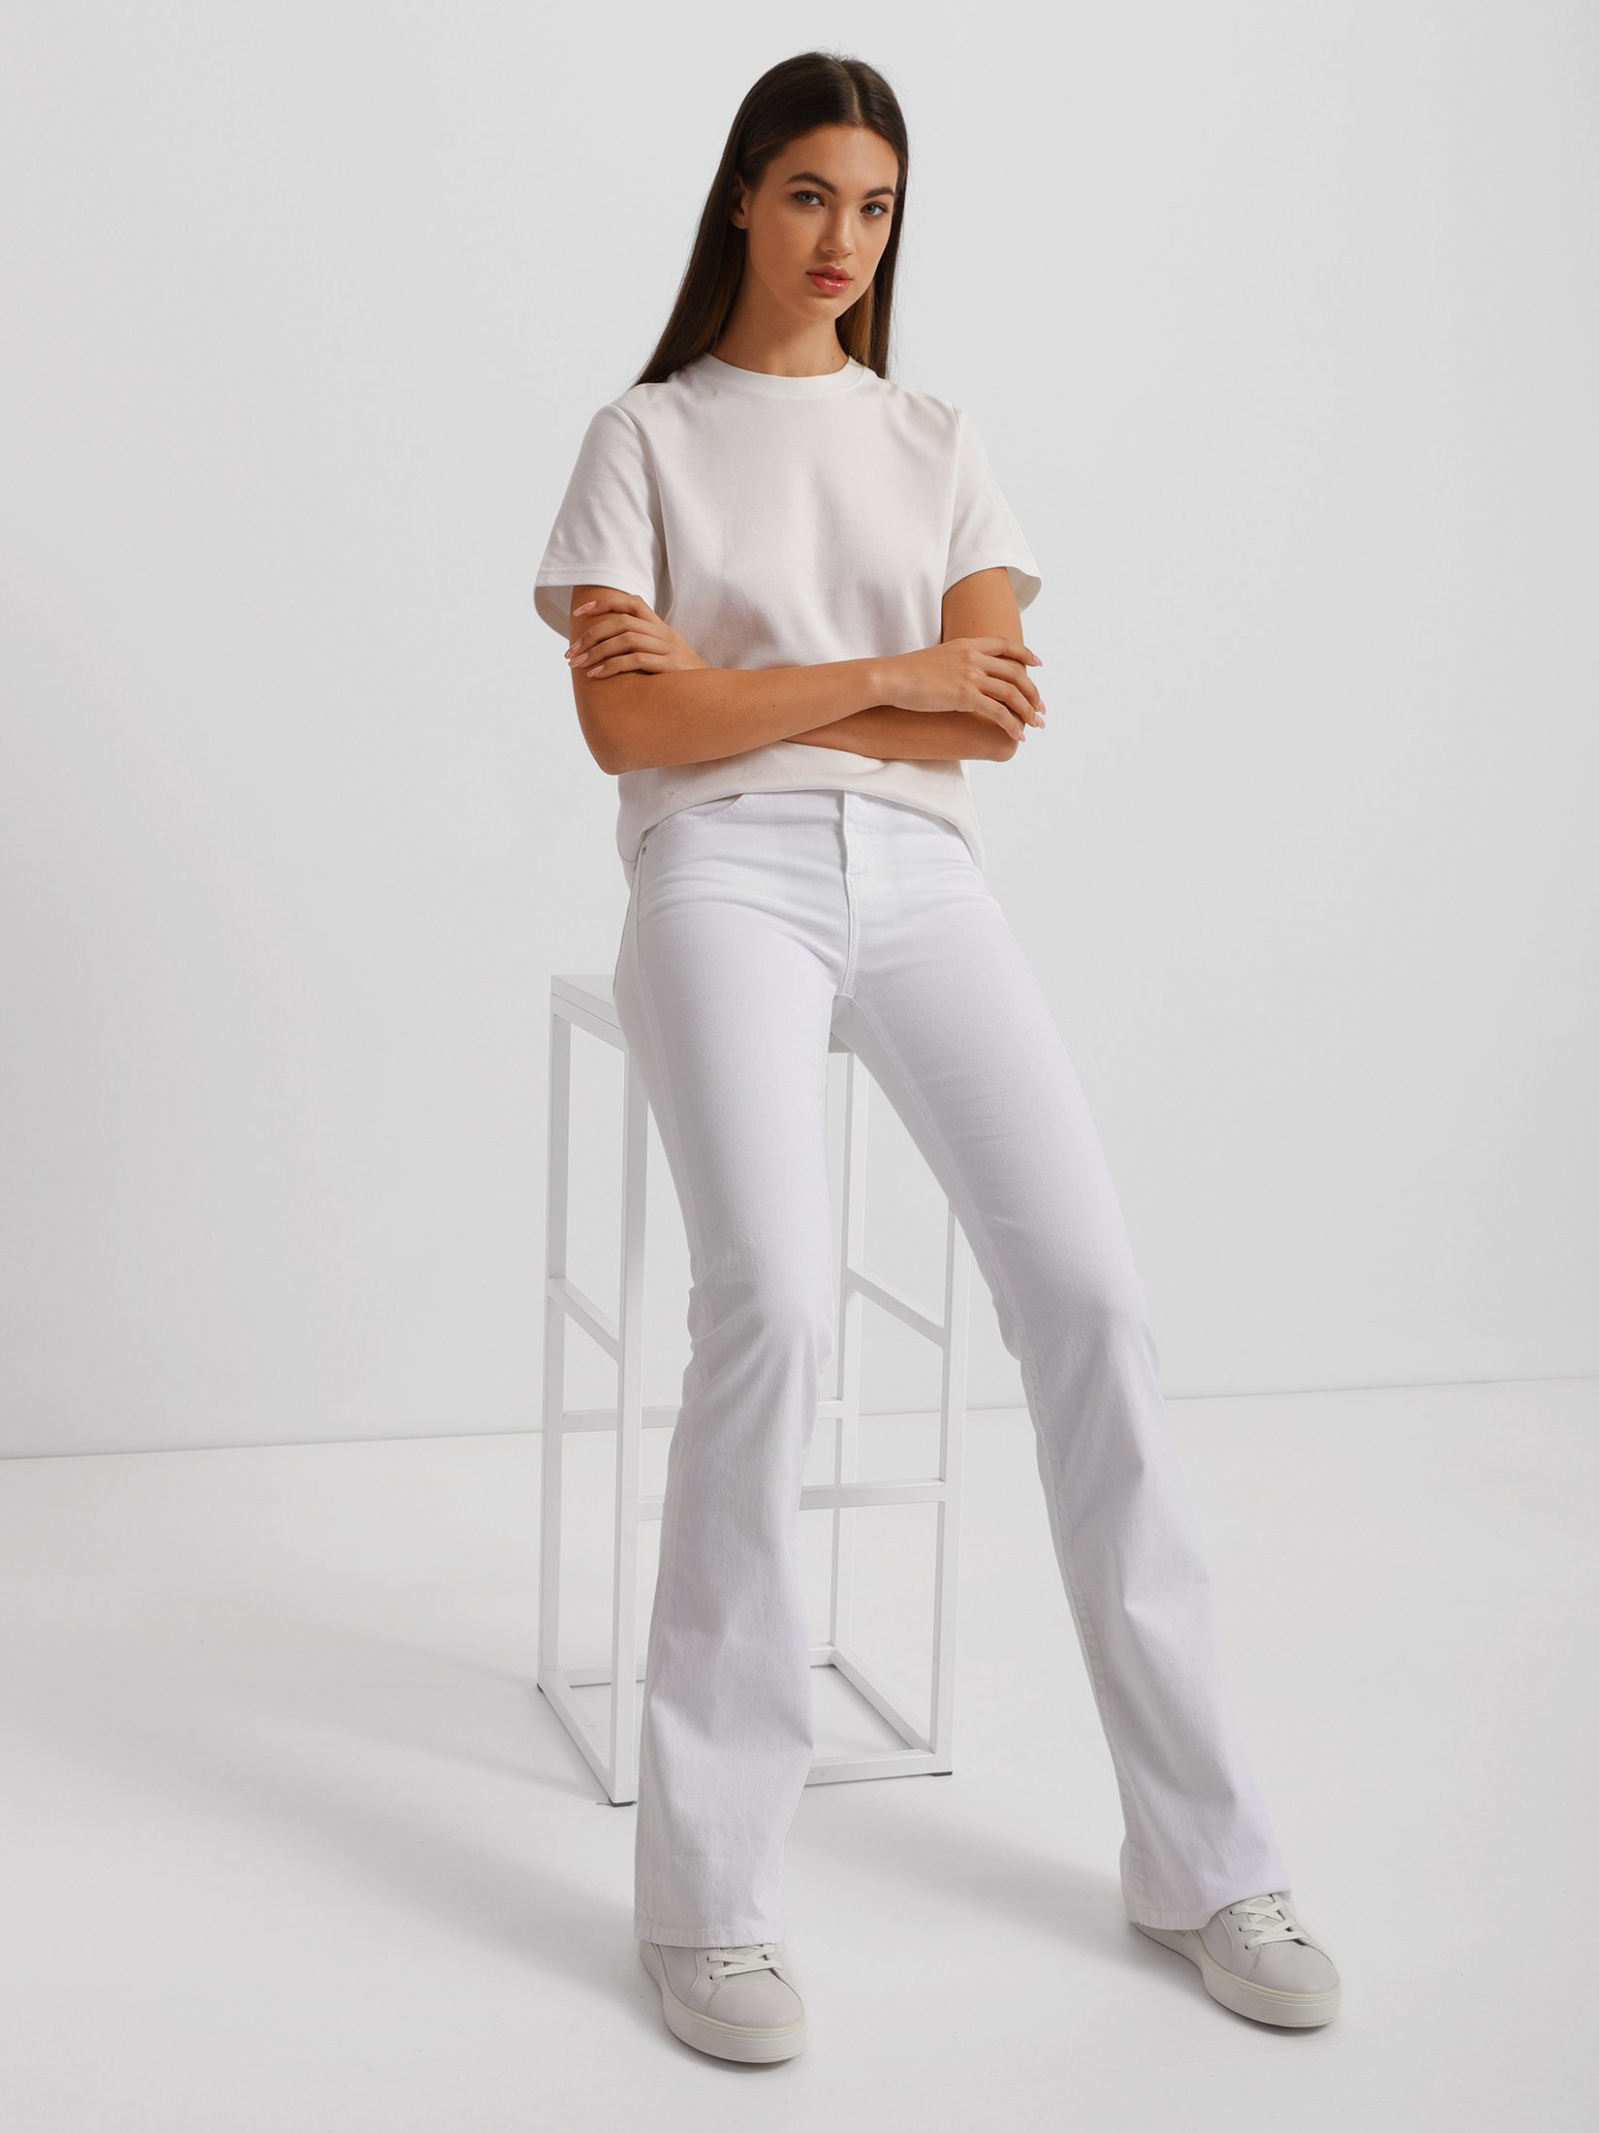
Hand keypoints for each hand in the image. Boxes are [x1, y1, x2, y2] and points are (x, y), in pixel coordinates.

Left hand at [565, 592, 708, 677]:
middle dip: (591, 635)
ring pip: (626, 639)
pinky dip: (611, 666)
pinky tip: (595, 675)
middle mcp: (664, 634)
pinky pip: (635, 660)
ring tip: (578, 665)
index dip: (603, 603)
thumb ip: (640, 648)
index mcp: (661, 627)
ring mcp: (668, 649)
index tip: (578, 614)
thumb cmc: (681, 680)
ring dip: (597, 651)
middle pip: (621, 621)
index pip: (631, 602)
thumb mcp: (663, 657)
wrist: (713, 695)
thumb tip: (605, 650)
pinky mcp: (670, 667)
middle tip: (570, 653)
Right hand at [876, 637, 1045, 741]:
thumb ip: (955, 663)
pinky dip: (1013, 725)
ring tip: (1036, 725)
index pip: (1005, 645)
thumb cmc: (907, 673)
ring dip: (1028, 711)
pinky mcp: (965, 696)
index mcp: (967, 645)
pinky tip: (1019, 735)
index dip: (1025, 654)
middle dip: (1033, 692)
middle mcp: (973, 657)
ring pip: (1012, 693)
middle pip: (1016, 672)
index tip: (1038, 664)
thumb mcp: (937, 658)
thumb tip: (960, 676)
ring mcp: (970, 676)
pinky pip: (999, 712)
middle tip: (1041, 708)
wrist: (890, 678)